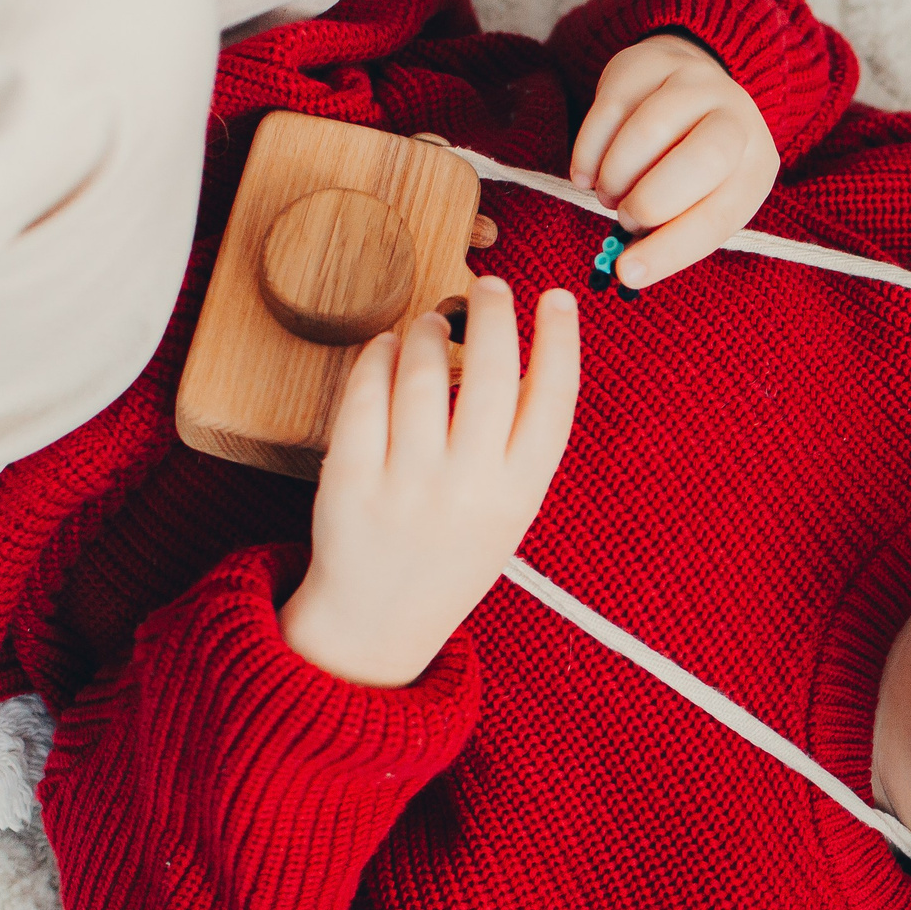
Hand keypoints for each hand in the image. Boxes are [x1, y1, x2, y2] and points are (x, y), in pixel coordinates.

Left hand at [279, 278, 579, 687]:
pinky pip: (364, 393)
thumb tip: (512, 347)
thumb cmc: (448, 555)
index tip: (558, 299)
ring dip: (427, 329)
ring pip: (421, 371)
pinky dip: (376, 356)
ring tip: (430, 322)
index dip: (561, 340)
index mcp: (518, 495)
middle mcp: (468, 487)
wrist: (378, 622)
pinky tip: (384, 347)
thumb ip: (514, 443)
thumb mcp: (506, 510)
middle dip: (494, 312)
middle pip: (492, 370)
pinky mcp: (349, 476)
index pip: (554, 399)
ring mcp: (407, 482)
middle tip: (489, 287)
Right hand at [569, 33, 777, 287]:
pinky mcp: (648, 63)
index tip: (628, 273)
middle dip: (650, 201)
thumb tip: (628, 271)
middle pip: (700, 161)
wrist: (691, 84)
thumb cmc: (697, 163)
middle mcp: (735, 117)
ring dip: (615, 176)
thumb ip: (674, 231)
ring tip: (610, 194)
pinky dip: (588, 152)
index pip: (718, 215)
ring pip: (649, 131)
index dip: (670, 249)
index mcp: (756, 166)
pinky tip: (587, 174)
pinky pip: (608, 109)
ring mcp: (693, 82)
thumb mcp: (704, 199)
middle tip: (624, 217)